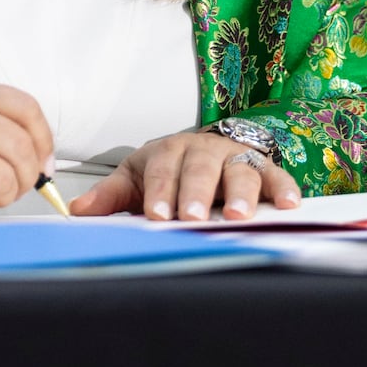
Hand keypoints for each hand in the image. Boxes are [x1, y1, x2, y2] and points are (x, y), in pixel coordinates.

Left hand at [70, 131, 301, 220]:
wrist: (206, 149)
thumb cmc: (168, 169)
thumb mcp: (137, 177)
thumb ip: (111, 196)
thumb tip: (77, 212)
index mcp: (168, 151)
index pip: (162, 171)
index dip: (159, 193)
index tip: (155, 215)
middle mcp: (203, 150)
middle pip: (200, 170)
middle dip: (196, 194)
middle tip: (192, 217)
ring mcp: (235, 157)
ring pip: (239, 171)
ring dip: (240, 194)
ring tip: (237, 216)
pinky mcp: (264, 167)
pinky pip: (277, 176)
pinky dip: (285, 189)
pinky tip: (289, 205)